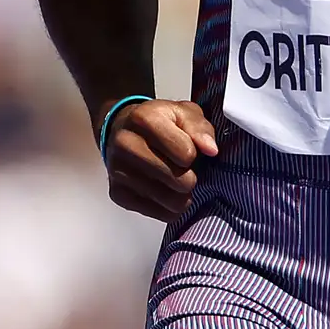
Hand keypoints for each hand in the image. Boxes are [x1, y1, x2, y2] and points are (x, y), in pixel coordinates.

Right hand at [102, 97, 217, 220]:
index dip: (193, 153)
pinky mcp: (118, 194)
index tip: (186, 149)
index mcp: (144, 118)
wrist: (120, 131)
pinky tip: (163, 189)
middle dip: (189, 176)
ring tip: (174, 178)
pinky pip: (161, 214)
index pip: (186, 154)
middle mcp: (126, 143)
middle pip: (181, 181)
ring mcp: (118, 171)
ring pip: (173, 201)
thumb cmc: (158, 122)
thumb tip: (211, 150)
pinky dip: (169, 206)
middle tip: (182, 168)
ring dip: (181, 194)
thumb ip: (200, 128)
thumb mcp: (183, 113)